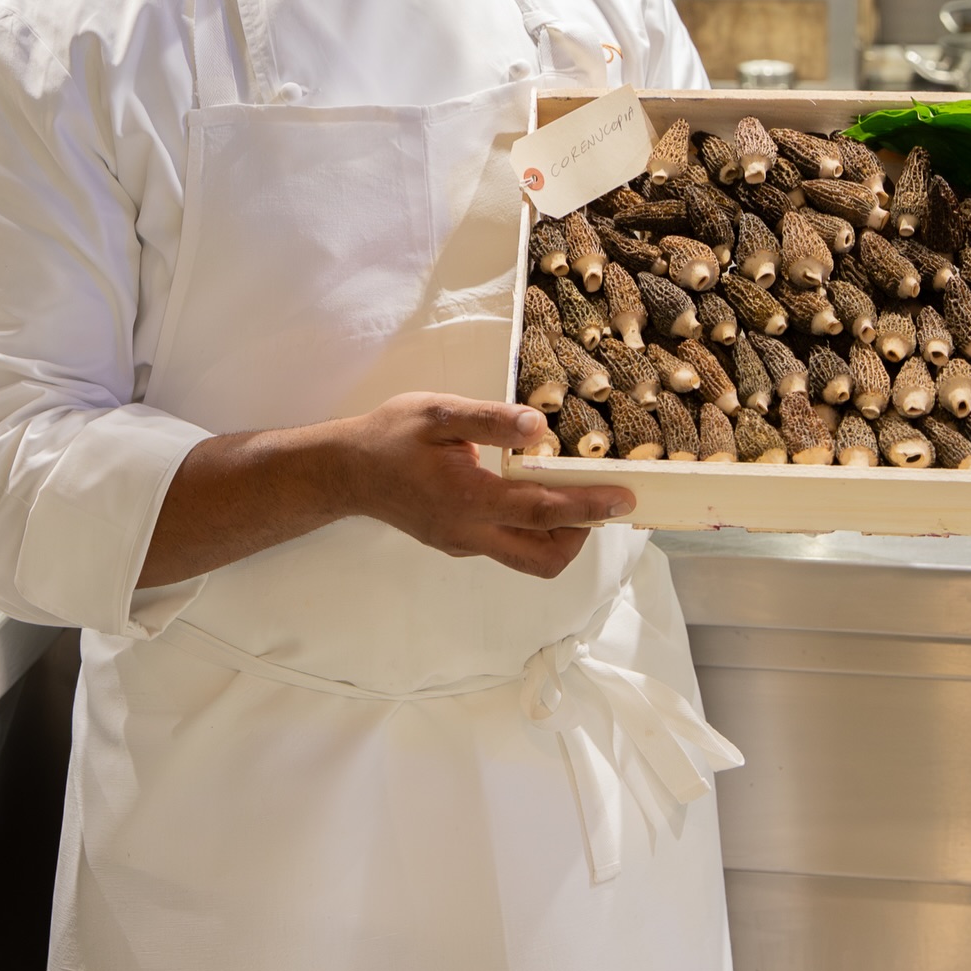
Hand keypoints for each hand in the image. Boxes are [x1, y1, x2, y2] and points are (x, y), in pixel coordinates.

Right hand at [331, 393, 635, 578]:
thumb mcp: (438, 413)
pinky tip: (533, 492)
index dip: (588, 507)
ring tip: (571, 491)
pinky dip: (533, 526)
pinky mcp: (457, 542)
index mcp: (469, 500)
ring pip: (527, 555)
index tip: (624, 499)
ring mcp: (463, 543)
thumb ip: (490, 420)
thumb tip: (540, 427)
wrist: (346, 471)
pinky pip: (507, 544)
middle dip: (581, 533)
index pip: (542, 511)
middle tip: (599, 497)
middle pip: (543, 557)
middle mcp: (469, 533)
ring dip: (558, 532)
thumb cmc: (392, 435)